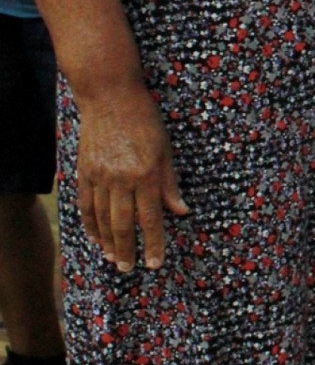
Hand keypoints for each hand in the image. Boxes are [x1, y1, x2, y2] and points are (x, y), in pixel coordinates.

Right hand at [75, 80, 188, 272]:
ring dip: (107, 242)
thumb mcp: (165, 149)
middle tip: (129, 268)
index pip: (151, 218)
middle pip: (123, 224)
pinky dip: (89, 224)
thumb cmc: (144, 120)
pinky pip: (86, 204)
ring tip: (112, 258)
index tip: (155, 263)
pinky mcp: (84, 171)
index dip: (154, 243)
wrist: (109, 96)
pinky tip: (94, 237)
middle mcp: (121, 179)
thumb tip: (181, 211)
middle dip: (127, 250)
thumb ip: (170, 184)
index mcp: (146, 174)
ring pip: (102, 218)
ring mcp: (99, 176)